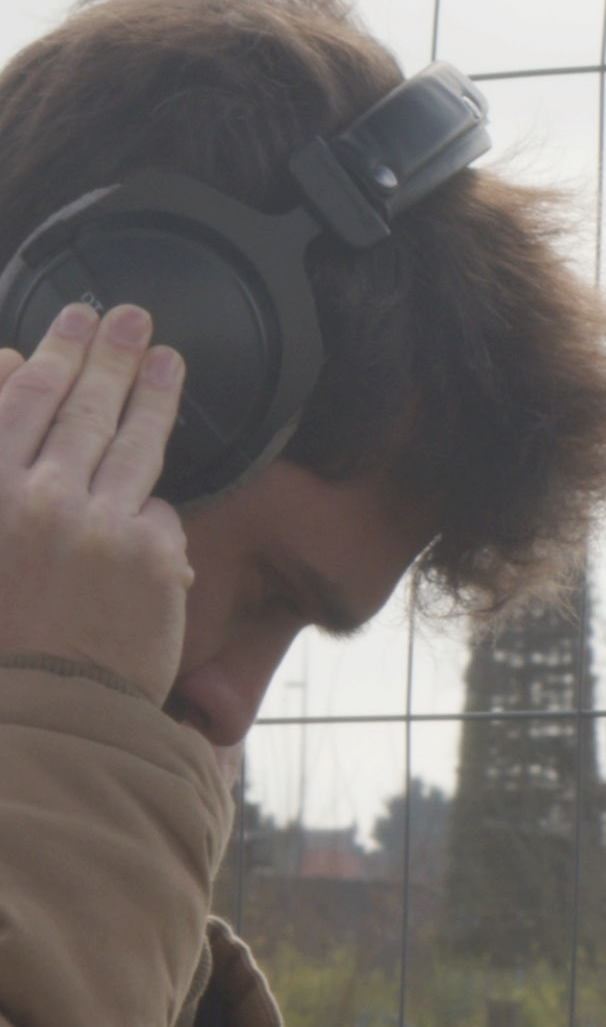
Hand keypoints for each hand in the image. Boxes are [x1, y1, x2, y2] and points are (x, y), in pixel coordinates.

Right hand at [0, 303, 189, 704]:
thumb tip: (10, 369)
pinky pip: (161, 514)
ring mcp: (96, 524)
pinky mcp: (149, 556)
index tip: (77, 318)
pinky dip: (155, 511)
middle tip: (132, 317)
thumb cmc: (3, 629)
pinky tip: (159, 495)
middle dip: (110, 354)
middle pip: (84, 408)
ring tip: (169, 358)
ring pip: (135, 444)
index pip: (23, 400)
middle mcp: (37, 497)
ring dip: (153, 393)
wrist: (41, 709)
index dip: (56, 353)